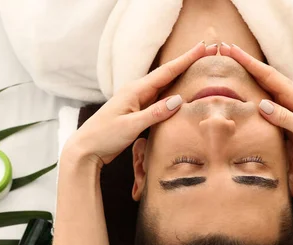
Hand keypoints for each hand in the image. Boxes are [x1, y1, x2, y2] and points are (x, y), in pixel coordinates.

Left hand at [63, 41, 217, 168]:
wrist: (86, 149)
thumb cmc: (105, 136)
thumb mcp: (131, 125)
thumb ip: (154, 113)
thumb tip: (178, 99)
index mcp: (135, 91)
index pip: (166, 72)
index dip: (185, 60)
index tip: (202, 48)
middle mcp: (137, 92)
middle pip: (167, 75)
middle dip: (187, 64)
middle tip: (206, 52)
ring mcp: (137, 103)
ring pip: (164, 87)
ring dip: (181, 78)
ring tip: (198, 69)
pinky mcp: (137, 114)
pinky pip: (159, 101)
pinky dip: (172, 96)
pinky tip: (180, 95)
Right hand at [219, 43, 292, 172]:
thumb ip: (285, 117)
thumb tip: (262, 104)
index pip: (269, 76)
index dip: (249, 63)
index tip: (232, 50)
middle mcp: (292, 99)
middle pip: (265, 79)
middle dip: (246, 66)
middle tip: (226, 53)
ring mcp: (290, 110)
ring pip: (265, 92)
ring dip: (249, 82)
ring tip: (231, 72)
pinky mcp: (288, 123)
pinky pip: (268, 109)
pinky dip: (256, 102)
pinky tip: (246, 100)